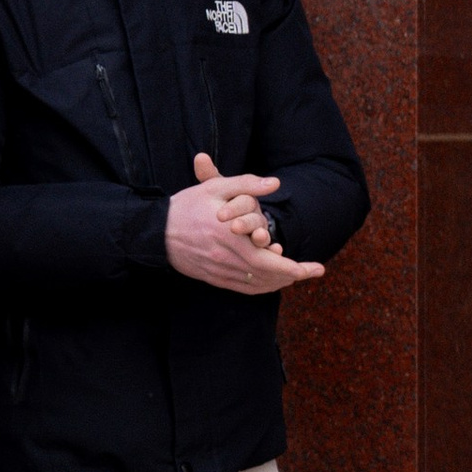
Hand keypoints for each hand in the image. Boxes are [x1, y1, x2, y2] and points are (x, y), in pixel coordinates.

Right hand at [166, 150, 325, 292]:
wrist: (154, 232)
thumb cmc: (185, 207)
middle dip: (295, 275)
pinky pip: (244, 289)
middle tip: (313, 270)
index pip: (271, 261)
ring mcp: (219, 272)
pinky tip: (273, 281)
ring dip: (280, 282)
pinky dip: (262, 287)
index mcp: (230, 238)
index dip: (296, 268)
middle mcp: (226, 259)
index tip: (317, 267)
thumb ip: (246, 184)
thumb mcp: (214, 188)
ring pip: (258, 285)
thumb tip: (275, 183)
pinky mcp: (214, 278)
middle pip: (269, 276)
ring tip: (297, 274)